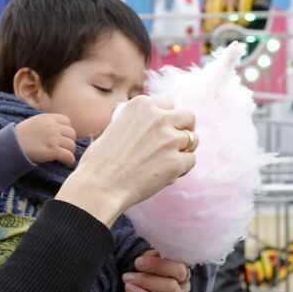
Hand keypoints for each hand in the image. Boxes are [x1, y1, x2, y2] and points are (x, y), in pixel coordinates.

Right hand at [15, 114, 75, 164]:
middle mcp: (52, 126)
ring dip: (69, 151)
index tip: (62, 138)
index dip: (66, 130)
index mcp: (48, 118)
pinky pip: (69, 155)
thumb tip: (59, 131)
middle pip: (72, 133)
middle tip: (64, 148)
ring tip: (64, 155)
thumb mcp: (34, 122)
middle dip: (69, 141)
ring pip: (72, 145)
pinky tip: (66, 162)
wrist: (11, 145)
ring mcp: (53, 138)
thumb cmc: (21, 136)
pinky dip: (70, 160)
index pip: (67, 121)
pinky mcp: (53, 150)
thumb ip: (47, 124)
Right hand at [56, 96, 195, 226]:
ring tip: (167, 162)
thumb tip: (154, 126)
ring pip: (193, 140)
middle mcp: (159, 117)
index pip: (169, 105)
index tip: (162, 131)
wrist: (99, 186)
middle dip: (184, 129)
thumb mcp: (115, 126)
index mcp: (142, 105)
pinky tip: (166, 175)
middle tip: (175, 144)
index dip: (167, 120)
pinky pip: (191, 161)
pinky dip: (181, 169)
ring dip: (183, 151)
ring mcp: (169, 139)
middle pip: (188, 117)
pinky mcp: (176, 161)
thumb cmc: (101, 161)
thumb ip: (138, 122)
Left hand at [123, 250, 190, 291]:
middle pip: (180, 270)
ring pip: (170, 287)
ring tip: (126, 278)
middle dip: (157, 264)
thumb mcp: (139, 268)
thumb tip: (155, 250)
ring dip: (146, 280)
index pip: (182, 258)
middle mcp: (182, 287)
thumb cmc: (132, 287)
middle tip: (136, 263)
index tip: (147, 251)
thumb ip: (149, 258)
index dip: (166, 252)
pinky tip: (130, 290)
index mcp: (178, 272)